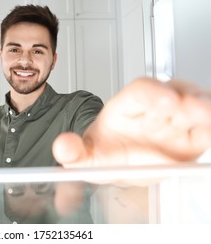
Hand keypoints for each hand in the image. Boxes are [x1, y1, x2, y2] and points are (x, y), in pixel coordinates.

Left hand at [53, 77, 210, 167]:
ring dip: (204, 110)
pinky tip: (208, 130)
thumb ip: (73, 152)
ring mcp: (175, 120)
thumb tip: (62, 148)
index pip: (141, 91)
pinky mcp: (193, 135)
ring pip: (197, 105)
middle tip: (195, 109)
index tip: (165, 101)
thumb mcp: (87, 157)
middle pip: (176, 92)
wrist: (123, 166)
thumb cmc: (107, 153)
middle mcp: (154, 108)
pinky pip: (206, 128)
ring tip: (207, 119)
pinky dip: (209, 127)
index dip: (154, 93)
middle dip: (188, 99)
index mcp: (127, 106)